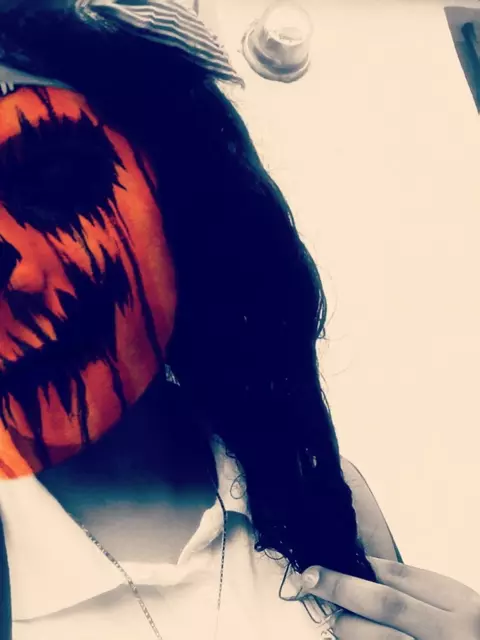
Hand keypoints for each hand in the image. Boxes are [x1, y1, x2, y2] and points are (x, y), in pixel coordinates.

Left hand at [299, 557, 479, 638]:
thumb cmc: (469, 635)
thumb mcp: (459, 608)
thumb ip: (419, 592)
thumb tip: (364, 571)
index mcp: (461, 607)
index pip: (402, 577)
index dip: (362, 567)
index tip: (334, 560)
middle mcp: (451, 635)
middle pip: (385, 603)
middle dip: (342, 587)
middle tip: (311, 577)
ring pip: (375, 638)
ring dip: (347, 625)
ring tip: (335, 618)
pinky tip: (350, 636)